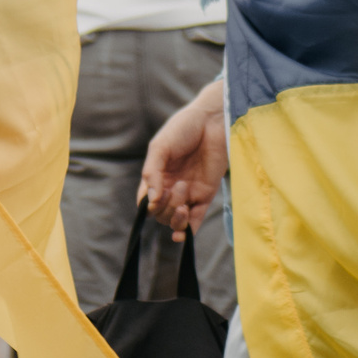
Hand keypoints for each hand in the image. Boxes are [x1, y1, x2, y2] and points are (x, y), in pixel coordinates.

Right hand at [141, 79, 226, 241]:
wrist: (212, 122)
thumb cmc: (183, 128)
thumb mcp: (160, 147)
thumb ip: (152, 172)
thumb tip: (150, 200)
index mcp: (156, 175)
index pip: (145, 202)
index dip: (147, 205)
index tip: (156, 196)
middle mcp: (170, 187)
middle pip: (160, 213)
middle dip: (165, 207)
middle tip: (177, 186)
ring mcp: (188, 192)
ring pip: (176, 219)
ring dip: (176, 216)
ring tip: (184, 196)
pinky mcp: (206, 194)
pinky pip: (196, 220)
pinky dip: (188, 231)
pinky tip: (181, 235)